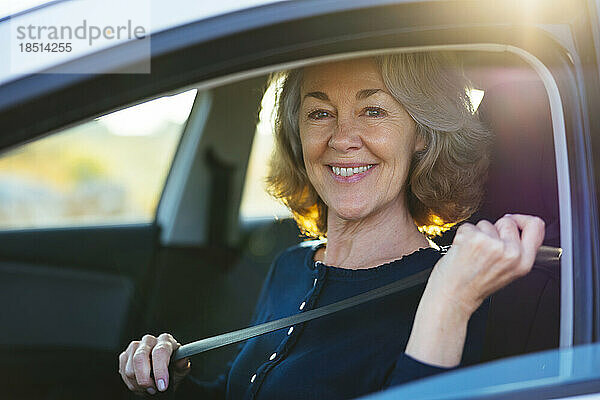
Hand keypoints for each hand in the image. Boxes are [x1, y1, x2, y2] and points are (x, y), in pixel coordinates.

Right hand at [118, 333, 190, 395]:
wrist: (163, 371)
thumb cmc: (172, 367)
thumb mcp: (181, 368)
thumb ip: (182, 364)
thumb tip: (182, 360)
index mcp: (165, 340)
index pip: (160, 351)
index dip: (160, 370)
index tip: (162, 385)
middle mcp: (149, 340)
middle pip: (140, 358)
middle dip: (144, 379)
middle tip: (152, 390)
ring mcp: (135, 347)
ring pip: (130, 369)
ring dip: (138, 384)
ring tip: (149, 387)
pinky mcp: (125, 355)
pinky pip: (122, 372)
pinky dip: (131, 383)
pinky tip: (140, 383)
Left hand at [405, 214, 544, 366]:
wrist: (452, 297)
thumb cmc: (472, 286)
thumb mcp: (507, 272)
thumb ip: (516, 250)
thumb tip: (516, 226)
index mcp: (523, 262)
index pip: (536, 226)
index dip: (523, 220)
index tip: (512, 221)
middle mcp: (511, 253)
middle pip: (508, 222)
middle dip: (494, 230)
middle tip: (484, 249)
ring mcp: (492, 245)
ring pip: (486, 223)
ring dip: (476, 235)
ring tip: (472, 254)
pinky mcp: (474, 239)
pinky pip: (469, 226)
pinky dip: (462, 236)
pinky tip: (462, 251)